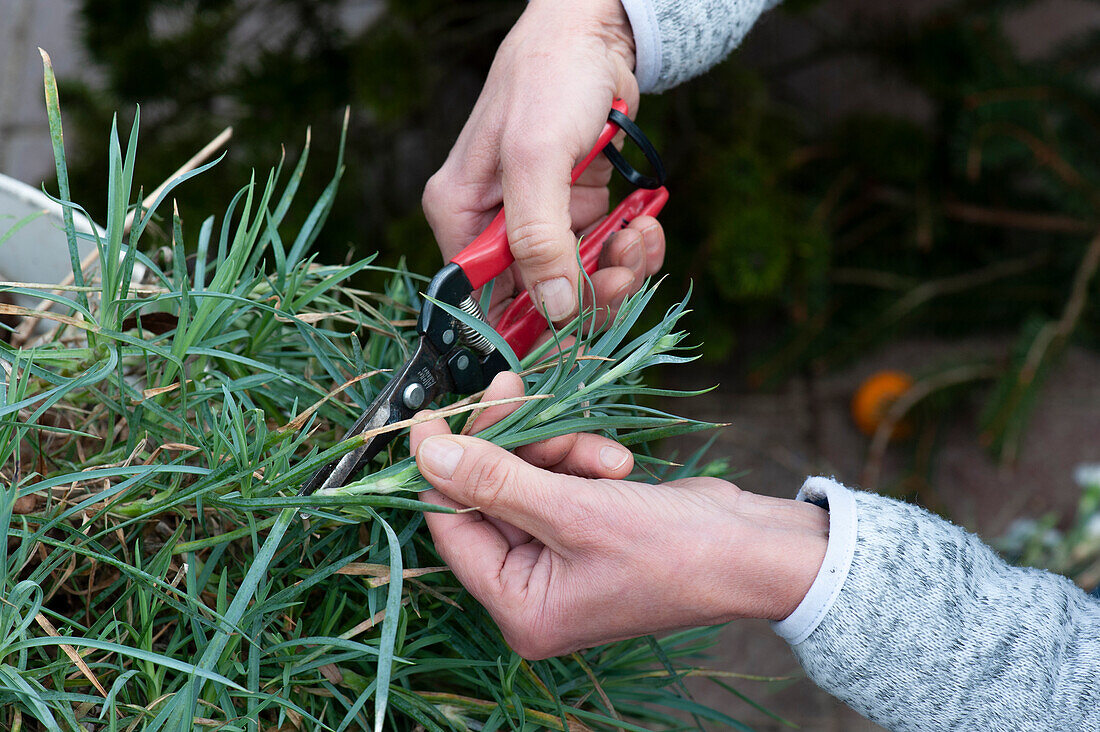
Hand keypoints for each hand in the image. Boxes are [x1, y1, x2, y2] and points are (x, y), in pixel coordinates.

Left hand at [411, 372, 828, 659]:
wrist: (753, 547)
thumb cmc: (673, 548)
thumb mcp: (574, 511)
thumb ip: (495, 480)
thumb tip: (426, 454)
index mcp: (520, 607)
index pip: (451, 528)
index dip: (441, 467)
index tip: (432, 413)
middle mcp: (533, 588)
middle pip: (487, 496)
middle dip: (512, 445)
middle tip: (511, 388)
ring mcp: (560, 557)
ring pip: (525, 476)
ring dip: (558, 450)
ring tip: (605, 457)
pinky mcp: (584, 525)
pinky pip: (557, 477)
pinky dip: (581, 460)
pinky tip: (618, 464)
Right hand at [422, 0, 664, 327]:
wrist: (596, 31)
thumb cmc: (551, 78)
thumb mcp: (536, 157)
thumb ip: (539, 237)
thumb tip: (553, 309)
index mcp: (461, 215)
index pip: (483, 299)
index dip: (531, 322)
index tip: (577, 322)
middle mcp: (494, 224)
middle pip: (539, 298)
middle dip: (590, 293)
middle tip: (625, 269)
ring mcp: (538, 219)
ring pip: (579, 281)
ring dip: (619, 268)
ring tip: (641, 235)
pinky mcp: (575, 209)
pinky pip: (603, 252)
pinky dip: (631, 247)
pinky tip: (646, 224)